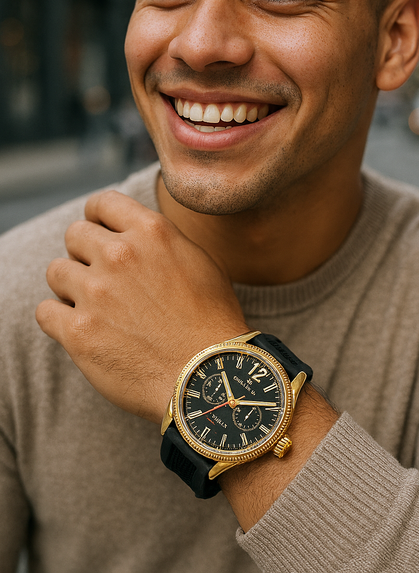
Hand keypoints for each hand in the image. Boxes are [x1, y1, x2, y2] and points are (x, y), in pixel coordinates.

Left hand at [36, 190, 249, 422]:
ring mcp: (95, 293)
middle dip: (85, 254)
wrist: (208, 376)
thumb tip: (134, 233)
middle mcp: (119, 255)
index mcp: (152, 232)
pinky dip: (59, 320)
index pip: (102, 203)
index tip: (99, 232)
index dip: (97, 217)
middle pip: (74, 235)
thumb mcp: (199, 261)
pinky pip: (45, 312)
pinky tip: (82, 329)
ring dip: (71, 287)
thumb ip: (161, 240)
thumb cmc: (212, 321)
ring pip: (56, 272)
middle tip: (102, 278)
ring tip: (95, 307)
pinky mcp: (78, 332)